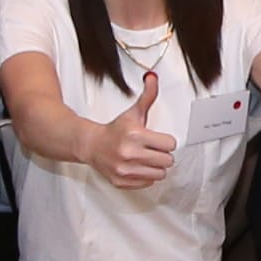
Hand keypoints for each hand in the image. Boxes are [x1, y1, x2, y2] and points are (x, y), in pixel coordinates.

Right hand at [95, 70, 175, 189]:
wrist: (91, 144)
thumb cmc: (115, 130)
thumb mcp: (133, 112)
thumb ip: (147, 96)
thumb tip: (153, 78)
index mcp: (135, 135)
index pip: (170, 144)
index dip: (166, 141)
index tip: (158, 139)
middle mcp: (129, 154)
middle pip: (167, 160)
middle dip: (162, 154)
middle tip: (152, 149)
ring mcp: (125, 170)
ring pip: (160, 174)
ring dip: (156, 166)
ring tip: (145, 158)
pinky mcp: (121, 181)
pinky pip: (148, 183)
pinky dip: (146, 176)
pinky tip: (138, 166)